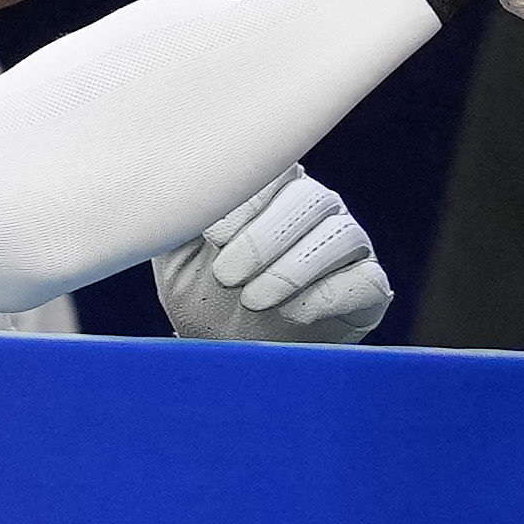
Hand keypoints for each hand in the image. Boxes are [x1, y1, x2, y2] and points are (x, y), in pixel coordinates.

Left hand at [158, 171, 391, 341]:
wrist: (228, 356)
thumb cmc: (202, 297)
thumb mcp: (176, 256)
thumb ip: (175, 217)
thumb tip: (155, 185)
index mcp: (273, 189)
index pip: (276, 167)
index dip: (248, 198)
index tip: (213, 235)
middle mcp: (317, 209)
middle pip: (311, 198)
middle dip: (264, 239)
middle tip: (226, 276)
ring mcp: (347, 247)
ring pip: (341, 234)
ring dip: (292, 268)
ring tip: (253, 299)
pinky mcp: (367, 290)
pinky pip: (363, 280)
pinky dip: (326, 295)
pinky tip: (290, 313)